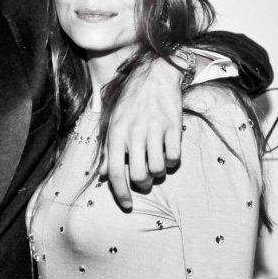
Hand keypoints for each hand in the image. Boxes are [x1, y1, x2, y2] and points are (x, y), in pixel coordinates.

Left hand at [99, 56, 182, 209]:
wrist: (154, 74)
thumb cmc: (131, 101)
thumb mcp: (113, 122)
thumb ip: (108, 149)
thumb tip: (103, 175)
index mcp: (116, 133)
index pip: (116, 173)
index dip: (121, 193)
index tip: (127, 204)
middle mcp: (134, 133)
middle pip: (139, 175)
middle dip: (143, 184)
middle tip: (145, 180)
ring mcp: (155, 129)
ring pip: (157, 168)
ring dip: (158, 173)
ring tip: (157, 165)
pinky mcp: (173, 126)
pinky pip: (174, 157)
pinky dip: (171, 161)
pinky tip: (168, 153)